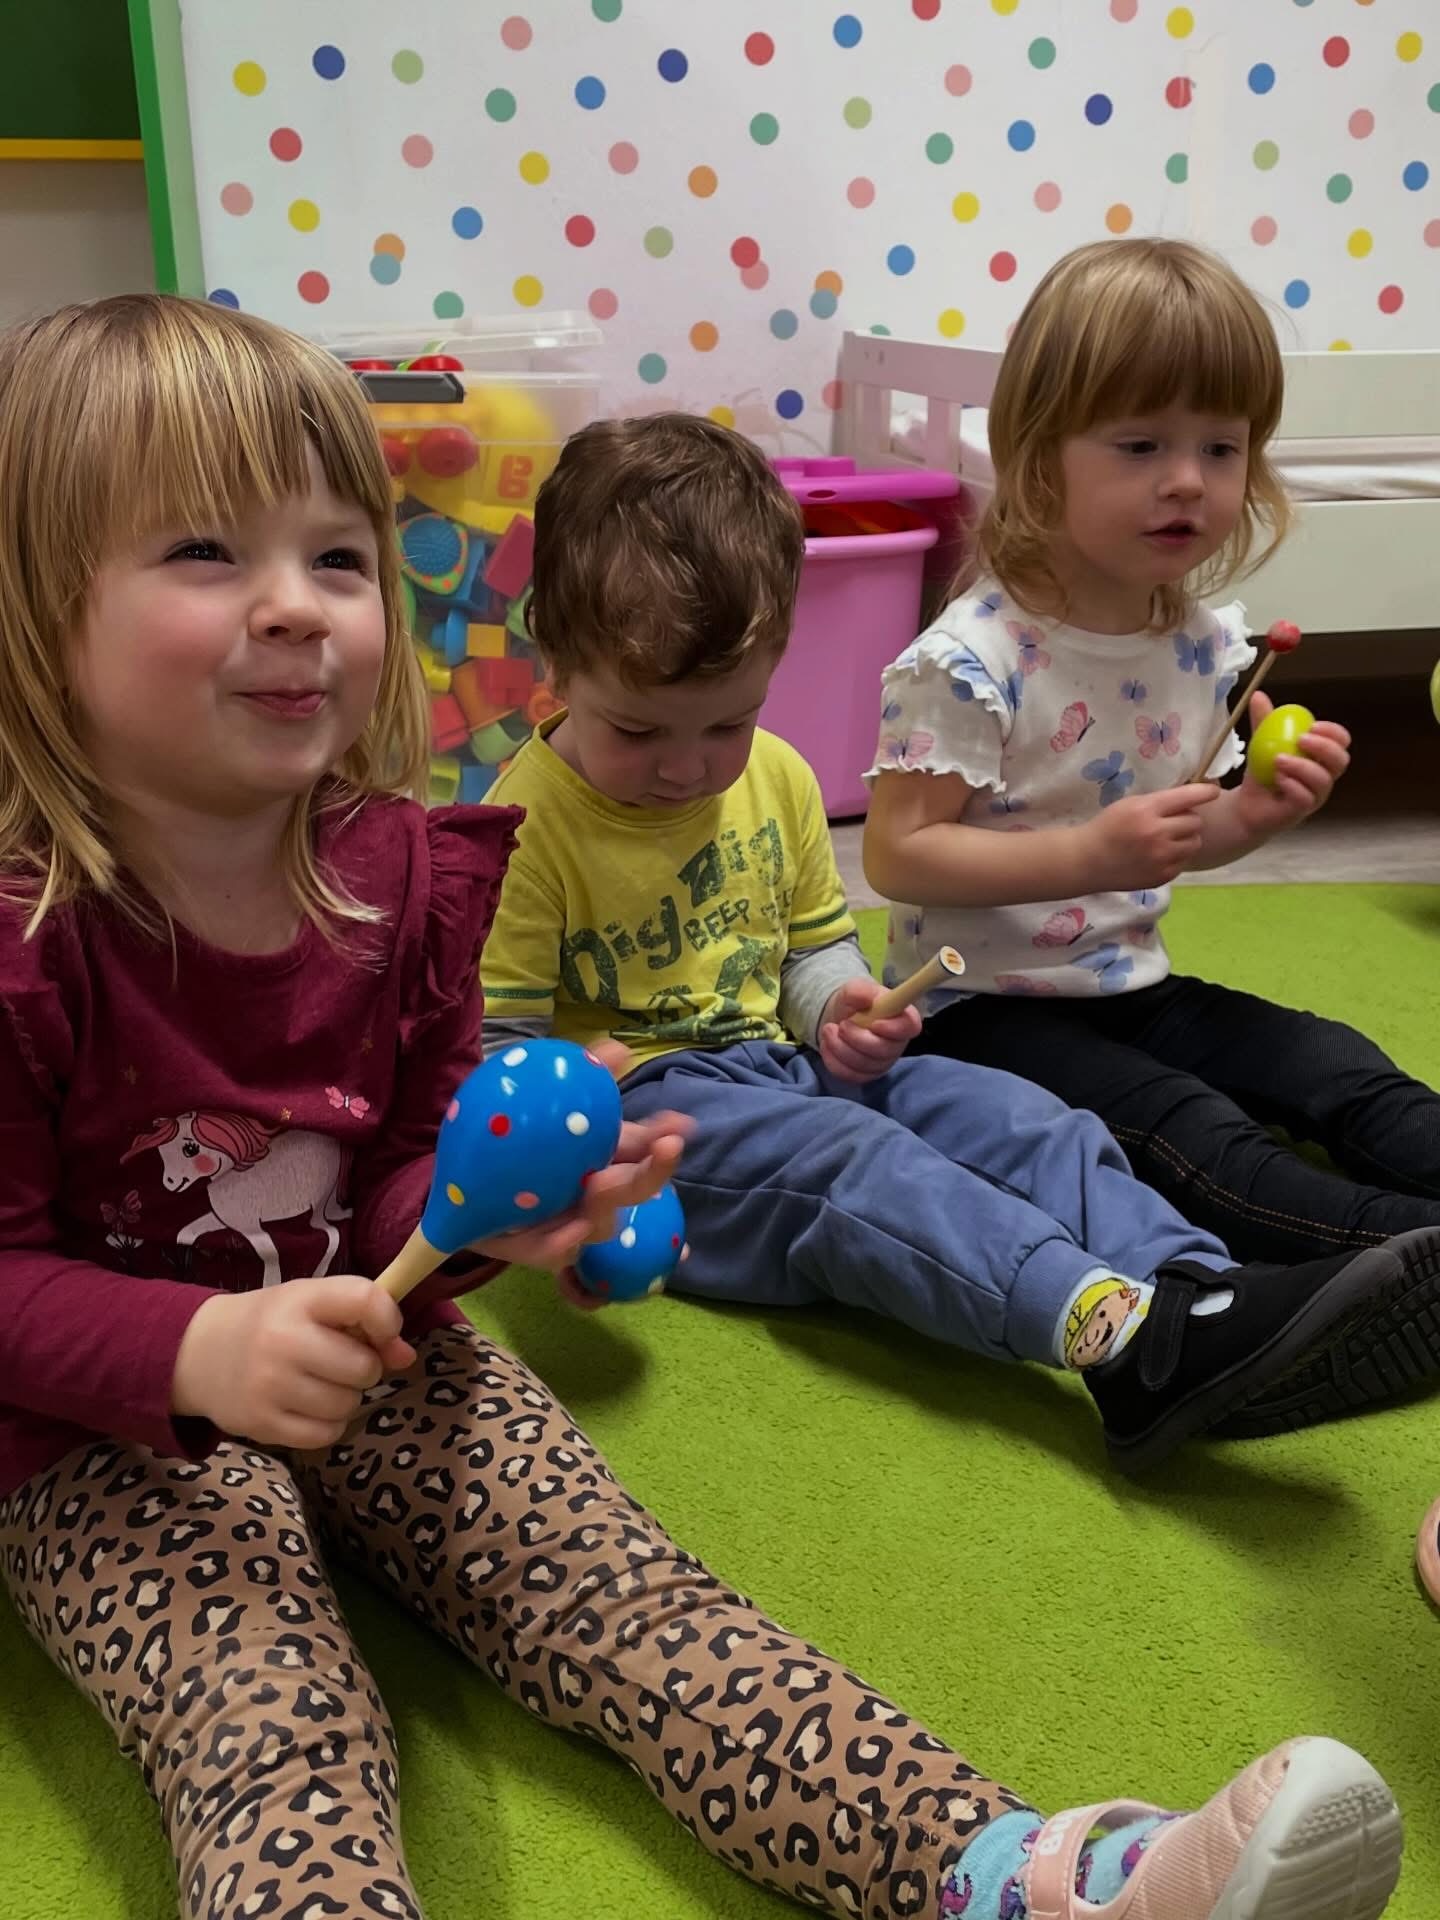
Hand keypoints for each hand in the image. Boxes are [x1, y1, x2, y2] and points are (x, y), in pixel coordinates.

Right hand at [172, 1276, 415, 1450]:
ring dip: (346, 1399)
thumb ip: (364, 1321)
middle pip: (363, 1367)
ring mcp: (270, 1385)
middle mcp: (283, 1340)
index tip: (382, 1331)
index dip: (388, 1319)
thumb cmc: (273, 1323)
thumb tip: (406, 1357)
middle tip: (341, 1363)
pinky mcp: (261, 1425)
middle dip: (365, 1368)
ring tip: (321, 1384)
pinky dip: (328, 1425)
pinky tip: (309, 1408)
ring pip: (348, 1405)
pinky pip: (326, 1435)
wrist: (199, 1353)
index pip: (366, 1300)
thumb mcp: (313, 1305)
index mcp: (301, 1299)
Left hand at [469, 1039, 691, 1300]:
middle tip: (667, 1148)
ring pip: (600, 1224)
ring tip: (599, 1183)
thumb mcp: (551, 1106)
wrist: (470, 1183)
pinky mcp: (542, 1251)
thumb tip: (620, 1048)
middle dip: (654, 1172)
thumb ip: (586, 1078)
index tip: (681, 1125)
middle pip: (634, 1190)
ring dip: (605, 1205)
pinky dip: (563, 1244)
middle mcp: (598, 1196)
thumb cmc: (522, 1143)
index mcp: (607, 1162)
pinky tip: (568, 1233)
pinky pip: (554, 1252)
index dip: (665, 1140)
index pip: (645, 1151)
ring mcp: (574, 1227)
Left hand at [818, 976, 920, 1083]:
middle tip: (842, 1024)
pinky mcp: (866, 1074)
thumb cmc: (854, 1003)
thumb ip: (860, 990)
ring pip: (865, 1065)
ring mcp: (882, 1062)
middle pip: (884, 1051)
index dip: (894, 1028)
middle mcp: (896, 1043)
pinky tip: (827, 1045)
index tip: (874, 1023)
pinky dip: (834, 1060)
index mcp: (902, 1018)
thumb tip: (865, 997)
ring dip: (841, 1048)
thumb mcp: (854, 989)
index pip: (910, 1027)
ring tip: (829, 1030)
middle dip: (857, 1039)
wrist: (839, 1018)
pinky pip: (851, 1075)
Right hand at [1079, 783, 1220, 889]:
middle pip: (1195, 822)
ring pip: (1195, 842)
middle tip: (1172, 822)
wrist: (1087, 861)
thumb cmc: (1108, 827)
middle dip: (1187, 820)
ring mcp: (1161, 858)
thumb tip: (1193, 796)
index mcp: (1147, 810)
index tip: (1214, 791)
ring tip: (1167, 840)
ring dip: (1186, 839)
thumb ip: (1160, 801)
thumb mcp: (1130, 804)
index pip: (1188, 796)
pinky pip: (1184, 861)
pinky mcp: (1162, 876)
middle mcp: (1157, 834)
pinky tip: (1158, 855)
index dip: (1206, 792)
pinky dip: (1176, 856)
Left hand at [1233, 691, 1350, 835]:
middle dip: (1324, 747)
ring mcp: (1315, 796)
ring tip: (1278, 759)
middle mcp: (1323, 776)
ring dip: (1302, 766)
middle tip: (1301, 739)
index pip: (1341, 742)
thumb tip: (1258, 695)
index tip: (1313, 725)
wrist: (1245, 806)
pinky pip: (1306, 798)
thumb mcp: (1261, 743)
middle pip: (1340, 760)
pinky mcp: (1301, 811)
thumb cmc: (1263, 773)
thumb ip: (1263, 721)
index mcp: (1320, 757)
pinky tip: (1277, 779)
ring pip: (1323, 780)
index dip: (1333, 733)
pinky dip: (1292, 786)